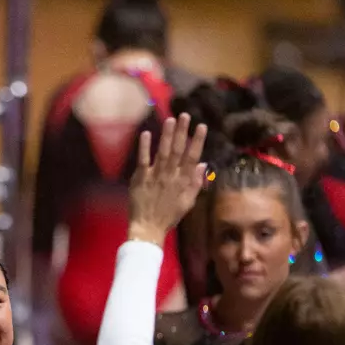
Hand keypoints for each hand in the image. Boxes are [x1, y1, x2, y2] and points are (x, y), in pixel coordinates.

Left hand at [128, 115, 207, 244]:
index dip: (197, 141)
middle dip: (182, 132)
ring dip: (167, 136)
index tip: (202, 126)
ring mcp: (155, 176)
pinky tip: (146, 133)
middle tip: (185, 115)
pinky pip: (143, 160)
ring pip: (163, 152)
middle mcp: (170, 177)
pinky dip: (144, 147)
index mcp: (183, 182)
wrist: (148, 228)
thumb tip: (203, 164)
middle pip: (178, 151)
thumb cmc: (169, 216)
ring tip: (171, 120)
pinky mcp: (140, 179)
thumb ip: (196, 183)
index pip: (193, 158)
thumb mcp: (188, 202)